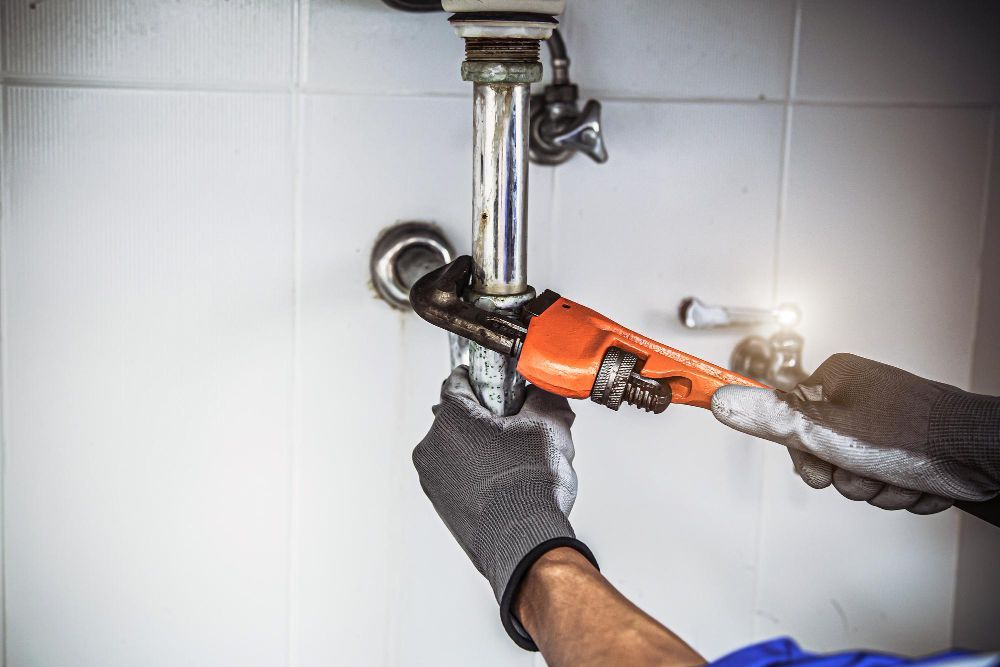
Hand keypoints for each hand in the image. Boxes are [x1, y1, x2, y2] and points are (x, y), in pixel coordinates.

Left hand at [413, 366, 596, 649]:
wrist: (522, 543)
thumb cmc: (529, 489)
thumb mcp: (548, 427)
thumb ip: (544, 396)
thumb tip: (543, 389)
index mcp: (451, 418)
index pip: (459, 380)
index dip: (485, 379)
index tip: (498, 383)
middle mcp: (432, 446)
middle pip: (458, 416)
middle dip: (486, 418)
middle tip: (516, 427)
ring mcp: (432, 478)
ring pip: (457, 447)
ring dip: (480, 447)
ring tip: (515, 461)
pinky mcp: (439, 502)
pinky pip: (456, 474)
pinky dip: (475, 472)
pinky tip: (504, 483)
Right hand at [711, 353, 999, 512]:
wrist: (981, 454)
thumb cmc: (913, 433)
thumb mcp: (827, 428)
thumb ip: (770, 418)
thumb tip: (721, 399)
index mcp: (833, 379)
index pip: (787, 421)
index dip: (801, 452)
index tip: (817, 462)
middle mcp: (856, 398)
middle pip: (819, 455)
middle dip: (844, 476)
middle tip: (862, 470)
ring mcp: (882, 426)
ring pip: (852, 476)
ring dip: (873, 488)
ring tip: (896, 475)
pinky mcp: (905, 452)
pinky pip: (881, 484)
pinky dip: (897, 491)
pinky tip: (915, 480)